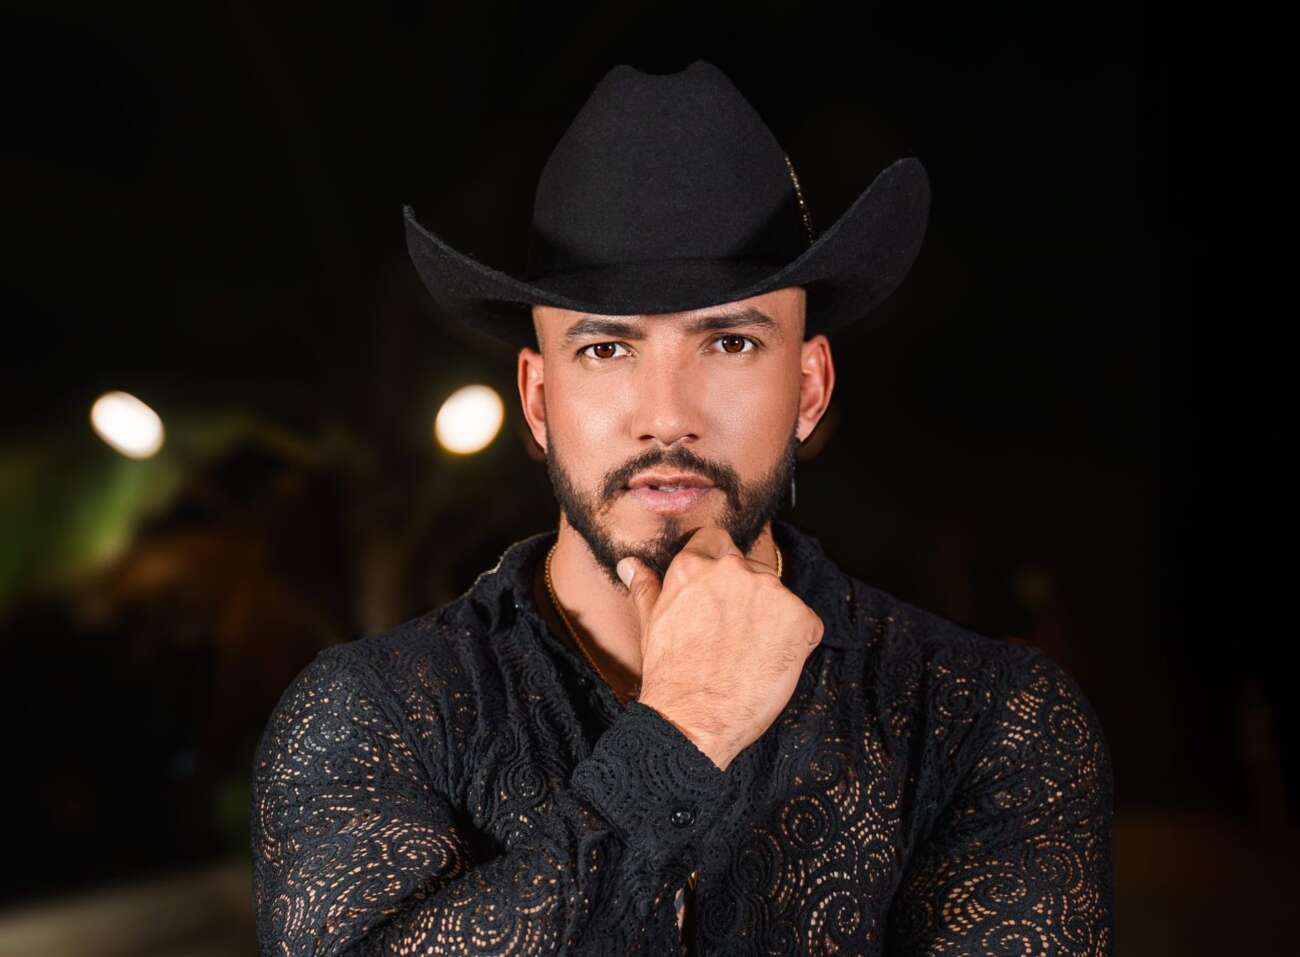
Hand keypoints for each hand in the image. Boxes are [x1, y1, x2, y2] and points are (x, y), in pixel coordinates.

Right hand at [618, 527, 824, 770]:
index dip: (720, 566)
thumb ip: (646, 587)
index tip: (720, 594)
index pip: (717, 541)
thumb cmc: (670, 676)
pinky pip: (806, 625)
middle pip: (751, 570)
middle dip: (747, 599)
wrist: (692, 719)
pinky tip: (770, 665)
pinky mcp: (799, 618)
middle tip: (732, 638)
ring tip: (749, 656)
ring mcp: (769, 592)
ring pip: (779, 597)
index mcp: (694, 566)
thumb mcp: (651, 623)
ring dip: (772, 621)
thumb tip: (630, 564)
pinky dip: (796, 644)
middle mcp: (733, 570)